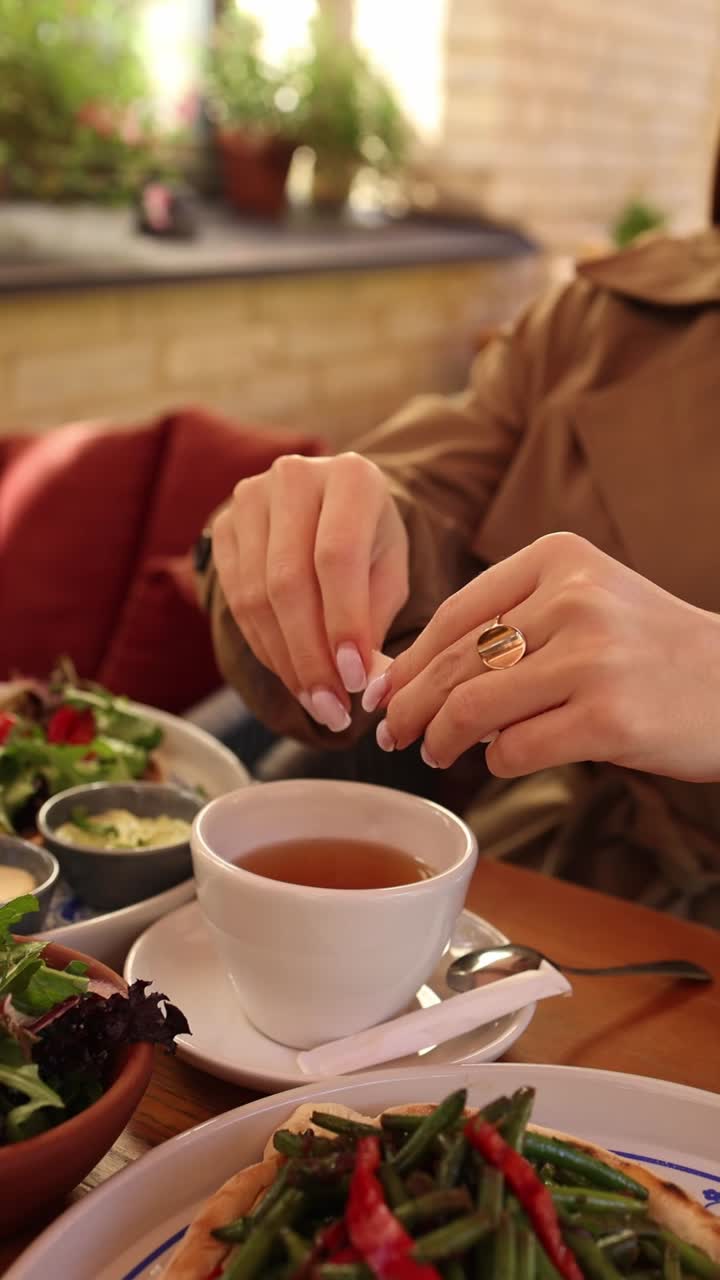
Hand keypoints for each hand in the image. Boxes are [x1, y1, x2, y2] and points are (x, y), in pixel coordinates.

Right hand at [212, 453, 407, 730]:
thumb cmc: (370, 542)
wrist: (329, 505)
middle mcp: (294, 476)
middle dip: (311, 656)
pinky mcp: (223, 526)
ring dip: (286, 662)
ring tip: (317, 703)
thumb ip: (375, 620)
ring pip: (256, 597)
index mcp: (351, 477)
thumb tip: (364, 685)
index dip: (343, 623)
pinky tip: (292, 675)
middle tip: (332, 709)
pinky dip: (265, 648)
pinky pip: (236, 601)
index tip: (356, 680)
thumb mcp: (390, 573)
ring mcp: (250, 499)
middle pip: (288, 581)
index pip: (336, 556)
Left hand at [372, 532, 719, 782]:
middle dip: (409, 706)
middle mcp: (572, 599)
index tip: (383, 689)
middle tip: (391, 734)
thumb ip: (511, 623)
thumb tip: (412, 675)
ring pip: (473, 707)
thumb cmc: (650, 649)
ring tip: (434, 752)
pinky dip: (497, 761)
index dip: (407, 660)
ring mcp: (591, 658)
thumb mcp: (586, 601)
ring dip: (441, 739)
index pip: (455, 614)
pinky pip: (514, 749)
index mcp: (558, 558)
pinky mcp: (608, 718)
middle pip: (454, 663)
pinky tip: (503, 758)